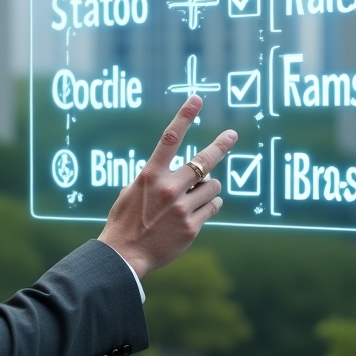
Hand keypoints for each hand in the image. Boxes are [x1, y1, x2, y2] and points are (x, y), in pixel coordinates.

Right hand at [98, 96, 236, 278]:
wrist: (124, 255)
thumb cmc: (125, 221)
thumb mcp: (131, 192)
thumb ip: (152, 178)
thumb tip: (175, 171)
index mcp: (150, 175)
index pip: (170, 139)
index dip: (184, 116)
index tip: (196, 99)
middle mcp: (168, 188)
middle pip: (204, 161)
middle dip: (220, 146)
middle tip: (232, 135)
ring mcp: (181, 208)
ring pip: (213, 186)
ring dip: (209, 188)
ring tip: (196, 196)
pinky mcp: (191, 227)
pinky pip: (213, 207)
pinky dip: (209, 205)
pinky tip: (197, 211)